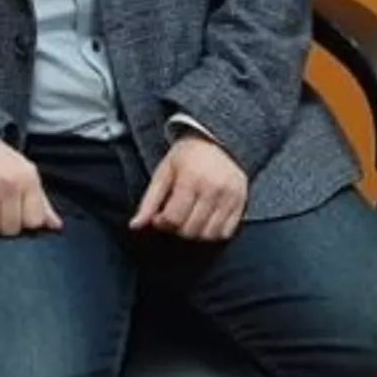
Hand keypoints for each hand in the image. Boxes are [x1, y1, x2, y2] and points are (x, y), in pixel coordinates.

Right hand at [0, 139, 63, 236]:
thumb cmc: (3, 165)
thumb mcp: (26, 177)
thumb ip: (41, 204)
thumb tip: (56, 226)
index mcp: (28, 179)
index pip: (33, 222)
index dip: (23, 222)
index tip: (16, 213)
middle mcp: (8, 182)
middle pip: (10, 229)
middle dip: (2, 225)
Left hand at [130, 136, 247, 241]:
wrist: (218, 140)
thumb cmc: (187, 156)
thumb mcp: (164, 172)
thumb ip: (149, 201)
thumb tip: (135, 226)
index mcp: (191, 179)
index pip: (173, 218)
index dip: (162, 223)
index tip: (160, 216)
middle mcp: (213, 189)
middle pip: (190, 230)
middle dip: (177, 228)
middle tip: (175, 216)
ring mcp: (230, 197)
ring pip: (208, 235)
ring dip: (195, 233)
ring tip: (190, 218)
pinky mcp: (241, 203)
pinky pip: (225, 233)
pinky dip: (213, 233)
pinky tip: (205, 220)